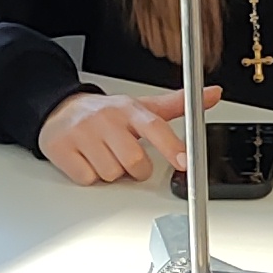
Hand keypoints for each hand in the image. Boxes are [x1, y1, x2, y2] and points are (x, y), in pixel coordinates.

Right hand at [36, 84, 219, 186]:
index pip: (155, 127)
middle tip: (126, 156)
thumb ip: (178, 104)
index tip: (184, 162)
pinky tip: (88, 160)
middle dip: (134, 168)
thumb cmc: (106, 114)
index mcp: (129, 109)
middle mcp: (107, 119)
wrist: (60, 109)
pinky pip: (88, 178)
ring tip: (105, 155)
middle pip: (134, 162)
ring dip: (111, 172)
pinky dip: (90, 176)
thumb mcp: (141, 106)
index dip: (172, 146)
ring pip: (111, 174)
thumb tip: (213, 94)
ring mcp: (83, 134)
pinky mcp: (62, 149)